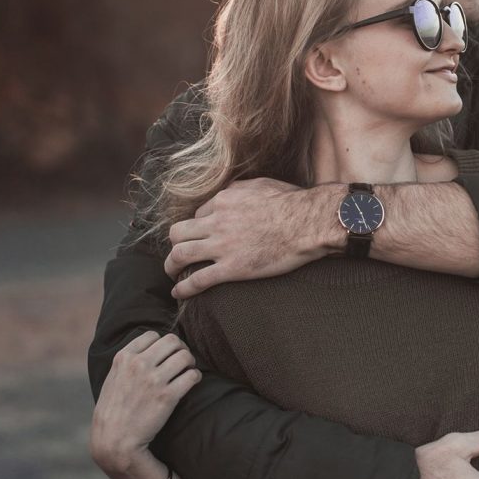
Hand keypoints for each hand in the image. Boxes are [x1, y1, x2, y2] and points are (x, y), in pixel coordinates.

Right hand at [90, 331, 200, 472]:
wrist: (114, 440)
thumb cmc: (114, 410)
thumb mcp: (113, 378)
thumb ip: (129, 361)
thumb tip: (150, 347)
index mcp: (124, 357)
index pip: (153, 335)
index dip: (163, 343)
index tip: (166, 354)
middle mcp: (139, 365)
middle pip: (172, 341)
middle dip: (180, 348)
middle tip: (182, 360)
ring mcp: (154, 380)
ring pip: (185, 356)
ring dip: (190, 362)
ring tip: (188, 370)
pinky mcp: (167, 396)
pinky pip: (192, 375)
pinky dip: (195, 377)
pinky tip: (192, 382)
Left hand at [165, 179, 336, 297]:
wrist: (307, 223)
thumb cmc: (292, 202)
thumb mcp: (261, 184)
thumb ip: (240, 189)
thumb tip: (231, 193)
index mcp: (224, 200)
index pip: (199, 214)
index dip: (199, 226)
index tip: (204, 236)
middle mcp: (217, 222)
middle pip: (178, 233)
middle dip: (175, 243)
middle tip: (178, 252)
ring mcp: (222, 246)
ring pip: (180, 255)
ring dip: (171, 266)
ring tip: (172, 273)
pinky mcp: (232, 269)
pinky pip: (198, 280)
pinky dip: (183, 288)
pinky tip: (178, 293)